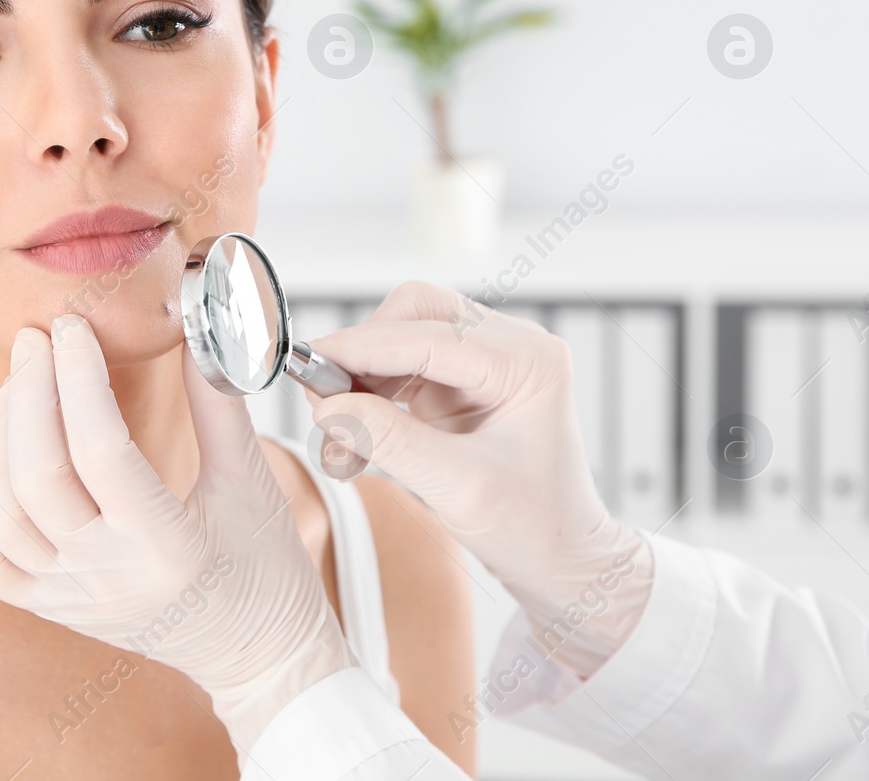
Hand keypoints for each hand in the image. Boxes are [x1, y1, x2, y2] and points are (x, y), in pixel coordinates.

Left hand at [0, 314, 356, 756]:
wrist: (258, 656)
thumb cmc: (265, 572)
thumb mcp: (252, 481)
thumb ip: (218, 404)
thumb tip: (195, 330)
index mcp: (167, 546)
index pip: (102, 450)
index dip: (78, 379)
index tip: (73, 329)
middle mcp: (110, 577)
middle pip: (38, 477)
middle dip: (27, 395)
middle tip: (34, 341)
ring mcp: (74, 599)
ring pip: (3, 514)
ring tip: (16, 386)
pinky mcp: (55, 610)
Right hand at [302, 282, 651, 677]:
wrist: (558, 556)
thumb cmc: (532, 526)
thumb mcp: (458, 488)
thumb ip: (390, 441)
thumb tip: (328, 408)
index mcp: (528, 361)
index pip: (431, 335)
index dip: (364, 346)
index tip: (310, 363)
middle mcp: (510, 346)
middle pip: (415, 312)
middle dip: (364, 351)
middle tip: (324, 398)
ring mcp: (485, 359)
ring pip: (402, 333)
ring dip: (362, 375)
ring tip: (340, 432)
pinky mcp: (460, 380)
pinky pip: (401, 365)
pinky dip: (371, 393)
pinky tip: (356, 436)